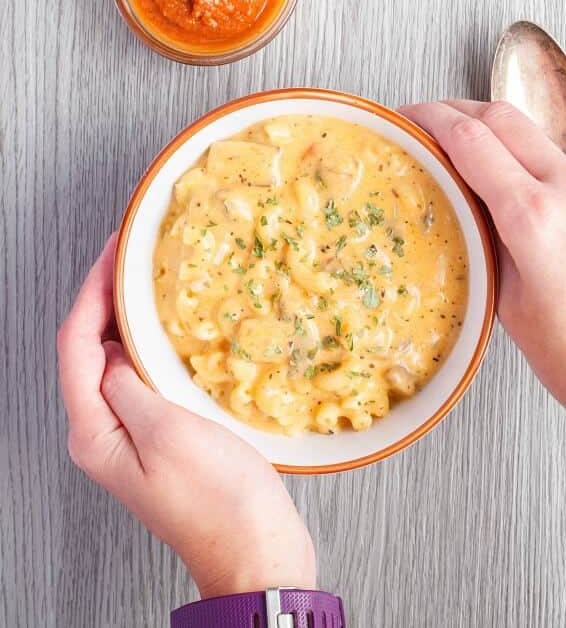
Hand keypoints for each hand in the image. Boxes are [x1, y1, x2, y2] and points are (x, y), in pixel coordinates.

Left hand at [57, 235, 315, 598]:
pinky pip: (140, 378)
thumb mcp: (169, 431)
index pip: (76, 345)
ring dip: (125, 318)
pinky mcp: (158, 436)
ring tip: (146, 279)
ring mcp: (130, 436)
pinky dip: (148, 344)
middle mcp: (103, 434)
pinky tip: (168, 327)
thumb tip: (112, 349)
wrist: (255, 548)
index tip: (113, 252)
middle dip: (103, 298)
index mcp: (95, 433)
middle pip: (87, 350)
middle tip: (129, 255)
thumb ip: (129, 384)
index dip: (92, 291)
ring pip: (113, 362)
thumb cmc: (218, 499)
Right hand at [401, 100, 565, 458]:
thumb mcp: (510, 306)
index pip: (472, 140)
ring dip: (497, 137)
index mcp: (538, 219)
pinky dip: (531, 167)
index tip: (408, 118)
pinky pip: (564, 166)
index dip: (431, 119)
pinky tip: (515, 193)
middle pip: (504, 117)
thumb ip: (484, 244)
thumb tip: (462, 209)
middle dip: (459, 110)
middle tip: (429, 122)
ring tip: (467, 161)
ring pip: (536, 139)